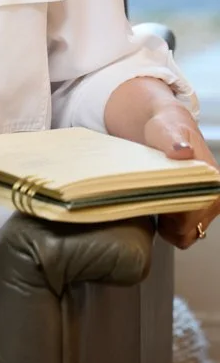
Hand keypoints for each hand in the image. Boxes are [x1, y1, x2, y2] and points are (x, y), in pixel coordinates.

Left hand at [105, 76, 218, 248]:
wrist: (165, 127)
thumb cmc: (167, 128)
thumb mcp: (166, 130)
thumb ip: (173, 141)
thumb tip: (182, 151)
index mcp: (212, 181)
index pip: (192, 216)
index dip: (170, 214)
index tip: (153, 202)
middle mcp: (214, 197)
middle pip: (188, 230)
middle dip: (167, 222)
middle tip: (149, 201)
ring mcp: (205, 207)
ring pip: (185, 234)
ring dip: (167, 226)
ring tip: (153, 203)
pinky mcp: (195, 211)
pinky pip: (181, 232)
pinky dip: (168, 226)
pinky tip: (156, 207)